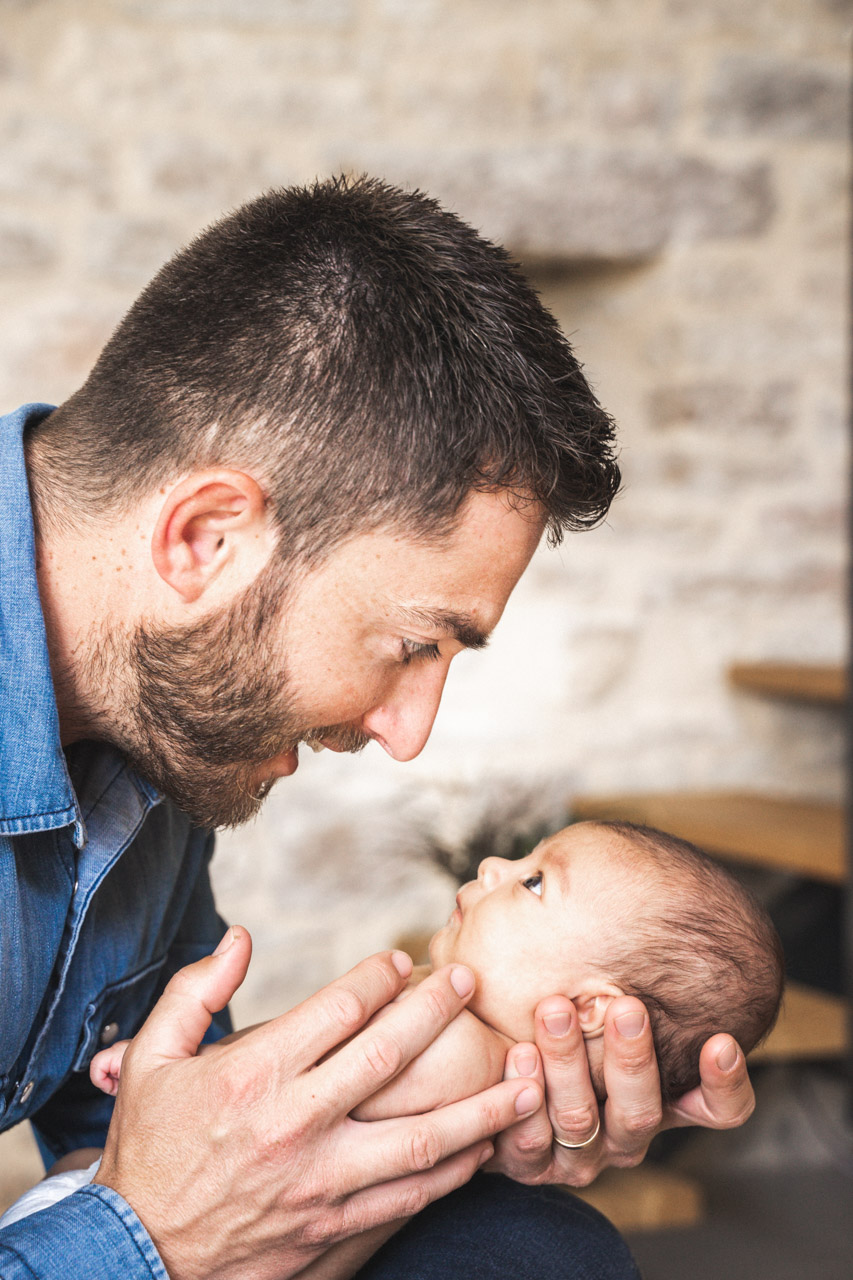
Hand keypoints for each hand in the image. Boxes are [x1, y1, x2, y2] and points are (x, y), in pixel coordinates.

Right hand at [94, 928, 541, 1279]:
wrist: (137, 1258)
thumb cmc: (147, 1150)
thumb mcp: (150, 1058)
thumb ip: (195, 990)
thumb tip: (241, 938)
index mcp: (256, 1073)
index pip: (340, 1007)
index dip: (379, 976)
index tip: (402, 961)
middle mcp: (297, 1123)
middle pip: (392, 1055)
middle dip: (439, 1012)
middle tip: (471, 983)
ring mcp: (322, 1182)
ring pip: (422, 1137)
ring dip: (481, 1105)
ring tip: (526, 1077)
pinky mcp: (335, 1228)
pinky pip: (411, 1195)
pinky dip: (454, 1171)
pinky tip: (486, 1148)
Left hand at [489, 994, 753, 1186]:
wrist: (499, 1081)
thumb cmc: (568, 1020)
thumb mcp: (605, 999)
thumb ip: (623, 972)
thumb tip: (635, 898)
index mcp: (662, 1102)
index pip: (718, 1111)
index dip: (725, 1085)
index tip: (721, 1041)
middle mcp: (627, 1134)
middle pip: (642, 1112)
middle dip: (633, 1058)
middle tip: (628, 1007)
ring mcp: (581, 1155)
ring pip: (582, 1120)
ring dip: (569, 1064)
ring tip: (555, 1011)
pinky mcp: (532, 1164)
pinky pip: (529, 1143)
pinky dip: (524, 1096)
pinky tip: (518, 1054)